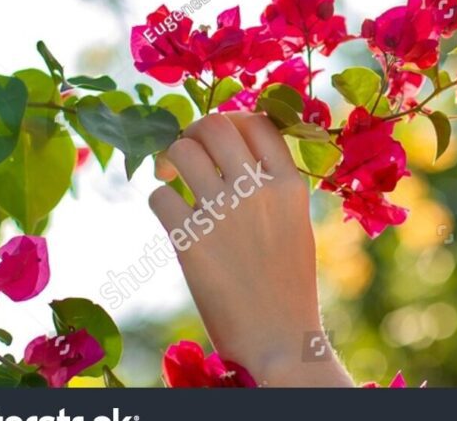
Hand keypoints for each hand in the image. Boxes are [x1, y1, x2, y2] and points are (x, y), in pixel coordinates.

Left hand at [148, 111, 352, 385]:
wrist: (278, 336)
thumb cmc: (288, 284)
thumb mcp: (296, 222)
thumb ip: (273, 184)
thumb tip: (236, 151)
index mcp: (289, 184)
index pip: (258, 122)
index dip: (233, 121)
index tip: (220, 139)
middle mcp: (258, 189)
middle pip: (216, 124)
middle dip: (195, 130)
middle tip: (188, 151)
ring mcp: (224, 212)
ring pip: (182, 150)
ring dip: (171, 159)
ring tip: (172, 179)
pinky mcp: (190, 239)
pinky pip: (160, 196)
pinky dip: (160, 200)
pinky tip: (171, 216)